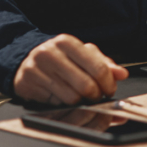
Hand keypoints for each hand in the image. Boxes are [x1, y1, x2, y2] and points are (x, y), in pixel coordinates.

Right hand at [13, 34, 127, 104]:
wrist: (24, 60)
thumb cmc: (59, 58)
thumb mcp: (81, 55)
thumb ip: (103, 63)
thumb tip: (122, 74)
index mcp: (67, 42)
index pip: (97, 67)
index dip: (108, 83)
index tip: (110, 89)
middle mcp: (50, 53)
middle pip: (86, 85)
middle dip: (96, 95)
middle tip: (97, 96)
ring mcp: (36, 69)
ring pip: (71, 97)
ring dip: (82, 102)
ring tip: (82, 97)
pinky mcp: (27, 84)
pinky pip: (55, 103)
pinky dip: (65, 105)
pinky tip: (64, 98)